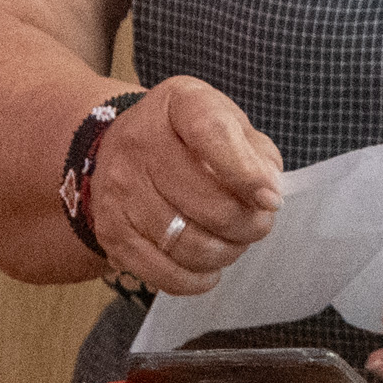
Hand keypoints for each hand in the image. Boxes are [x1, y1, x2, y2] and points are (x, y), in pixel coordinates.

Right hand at [84, 77, 287, 297]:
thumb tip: (268, 195)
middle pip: (205, 202)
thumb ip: (256, 154)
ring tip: (234, 242)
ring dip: (225, 252)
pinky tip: (209, 266)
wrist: (124, 148)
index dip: (246, 173)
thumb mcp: (227, 122)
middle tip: (258, 224)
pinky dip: (197, 278)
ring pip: (188, 243)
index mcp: (177, 104)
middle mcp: (139, 142)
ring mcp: (119, 190)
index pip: (211, 133)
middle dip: (247, 224)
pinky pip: (164, 273)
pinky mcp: (111, 232)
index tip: (271, 200)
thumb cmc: (189, 138)